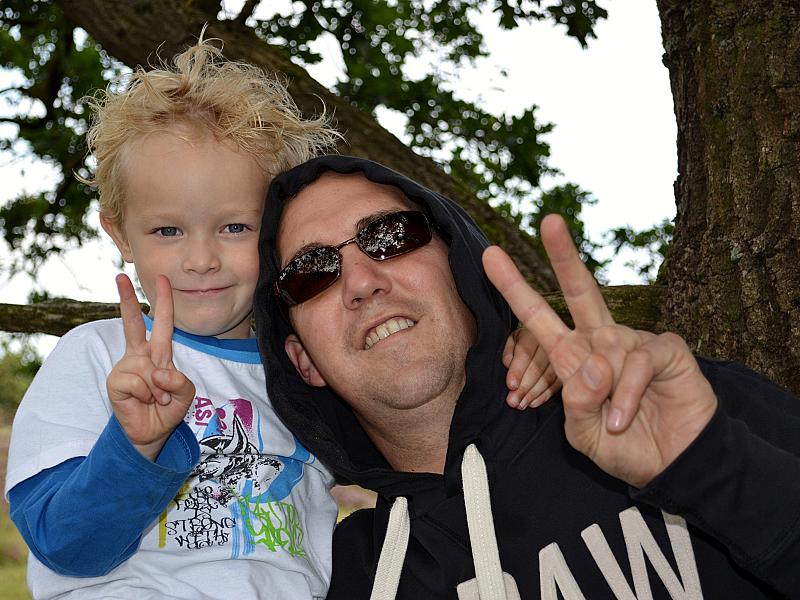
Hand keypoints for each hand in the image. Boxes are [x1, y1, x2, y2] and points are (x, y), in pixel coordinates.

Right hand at [106, 274, 195, 460]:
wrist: (150, 433)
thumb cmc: (167, 410)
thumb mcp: (185, 395)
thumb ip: (180, 382)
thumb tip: (157, 371)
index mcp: (158, 353)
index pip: (162, 324)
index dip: (163, 301)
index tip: (163, 279)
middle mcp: (141, 356)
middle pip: (132, 323)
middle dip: (126, 300)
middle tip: (119, 276)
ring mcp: (127, 367)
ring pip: (149, 369)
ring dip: (158, 390)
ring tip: (155, 399)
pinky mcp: (116, 381)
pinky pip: (139, 382)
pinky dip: (146, 395)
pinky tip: (142, 401)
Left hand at [483, 214, 717, 487]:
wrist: (672, 466)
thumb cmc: (623, 447)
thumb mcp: (582, 433)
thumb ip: (576, 402)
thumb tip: (594, 363)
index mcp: (573, 357)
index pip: (538, 319)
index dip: (514, 289)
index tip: (490, 257)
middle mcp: (601, 341)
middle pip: (580, 290)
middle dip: (564, 255)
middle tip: (549, 220)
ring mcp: (634, 342)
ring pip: (608, 347)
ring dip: (606, 393)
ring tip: (613, 424)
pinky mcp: (665, 349)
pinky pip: (638, 360)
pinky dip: (628, 392)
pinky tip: (626, 416)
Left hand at [503, 328, 559, 409]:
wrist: (543, 337)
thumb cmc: (523, 342)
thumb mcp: (512, 341)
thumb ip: (508, 352)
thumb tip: (509, 366)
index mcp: (533, 334)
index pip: (525, 354)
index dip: (517, 371)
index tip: (510, 385)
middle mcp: (549, 345)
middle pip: (537, 369)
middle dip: (524, 387)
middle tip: (513, 401)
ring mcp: (562, 358)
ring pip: (548, 379)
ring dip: (533, 394)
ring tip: (521, 404)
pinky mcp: (568, 371)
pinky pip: (557, 385)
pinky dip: (545, 396)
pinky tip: (533, 403)